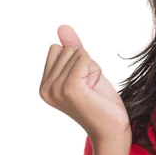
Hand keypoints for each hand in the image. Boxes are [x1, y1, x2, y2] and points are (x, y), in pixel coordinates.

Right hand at [39, 25, 130, 144]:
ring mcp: (56, 89)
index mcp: (44, 85)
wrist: (111, 128)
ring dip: (92, 68)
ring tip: (92, 90)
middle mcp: (45, 88)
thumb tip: (62, 26)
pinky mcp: (70, 88)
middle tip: (89, 87)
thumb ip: (72, 49)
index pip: (57, 48)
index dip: (77, 60)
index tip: (83, 81)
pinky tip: (94, 90)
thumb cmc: (100, 101)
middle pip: (68, 50)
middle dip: (86, 63)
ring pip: (78, 53)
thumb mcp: (84, 70)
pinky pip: (85, 59)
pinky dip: (96, 71)